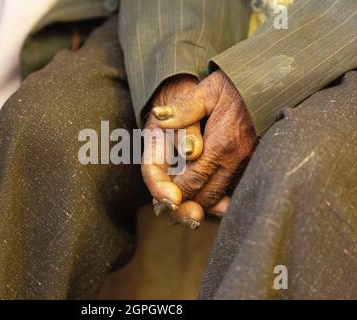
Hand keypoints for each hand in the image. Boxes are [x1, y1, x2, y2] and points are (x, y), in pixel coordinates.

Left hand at [152, 70, 257, 224]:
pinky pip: (234, 189)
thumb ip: (183, 108)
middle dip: (188, 203)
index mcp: (221, 144)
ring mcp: (248, 163)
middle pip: (207, 195)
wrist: (270, 84)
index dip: (177, 191)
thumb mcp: (207, 91)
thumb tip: (158, 118)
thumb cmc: (235, 86)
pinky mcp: (254, 163)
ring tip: (186, 208)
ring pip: (222, 197)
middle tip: (172, 209)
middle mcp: (236, 159)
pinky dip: (220, 199)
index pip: (193, 180)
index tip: (165, 197)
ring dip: (203, 203)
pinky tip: (210, 201)